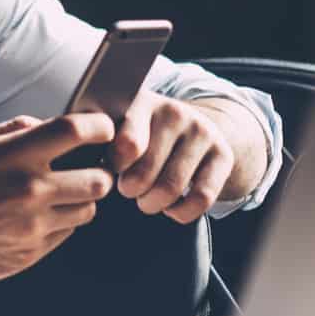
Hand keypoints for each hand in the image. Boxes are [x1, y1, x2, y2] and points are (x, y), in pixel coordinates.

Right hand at [0, 113, 115, 287]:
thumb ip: (14, 129)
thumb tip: (48, 124)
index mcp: (16, 155)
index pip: (78, 131)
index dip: (99, 127)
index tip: (100, 129)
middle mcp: (31, 190)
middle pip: (99, 179)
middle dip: (98, 172)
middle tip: (86, 169)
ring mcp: (34, 225)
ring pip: (88, 210)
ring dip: (80, 200)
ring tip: (59, 195)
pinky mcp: (32, 253)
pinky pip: (67, 233)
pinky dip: (61, 223)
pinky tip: (36, 217)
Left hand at [111, 91, 253, 223]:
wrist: (192, 127)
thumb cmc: (142, 134)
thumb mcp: (120, 128)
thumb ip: (102, 144)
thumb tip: (91, 173)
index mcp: (142, 103)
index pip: (126, 145)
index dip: (114, 168)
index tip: (112, 171)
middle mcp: (174, 112)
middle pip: (145, 173)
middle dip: (131, 191)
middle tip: (129, 189)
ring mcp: (201, 131)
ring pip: (171, 187)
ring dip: (152, 203)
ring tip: (147, 198)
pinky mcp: (223, 153)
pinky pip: (202, 197)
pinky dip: (182, 212)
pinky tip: (172, 206)